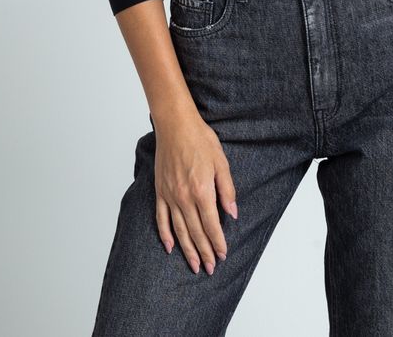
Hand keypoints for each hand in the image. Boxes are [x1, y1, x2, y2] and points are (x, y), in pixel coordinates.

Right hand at [153, 110, 236, 275]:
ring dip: (187, 250)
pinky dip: (165, 234)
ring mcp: (170, 195)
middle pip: (195, 232)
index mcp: (202, 190)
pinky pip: (161, 218)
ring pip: (179, 230)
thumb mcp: (221, 162)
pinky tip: (170, 247)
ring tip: (193, 265)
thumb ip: (227, 190)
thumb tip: (232, 213)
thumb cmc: (200, 140)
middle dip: (204, 252)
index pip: (212, 224)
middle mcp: (184, 197)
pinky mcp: (160, 191)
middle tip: (210, 268)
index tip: (223, 254)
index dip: (218, 242)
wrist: (176, 126)